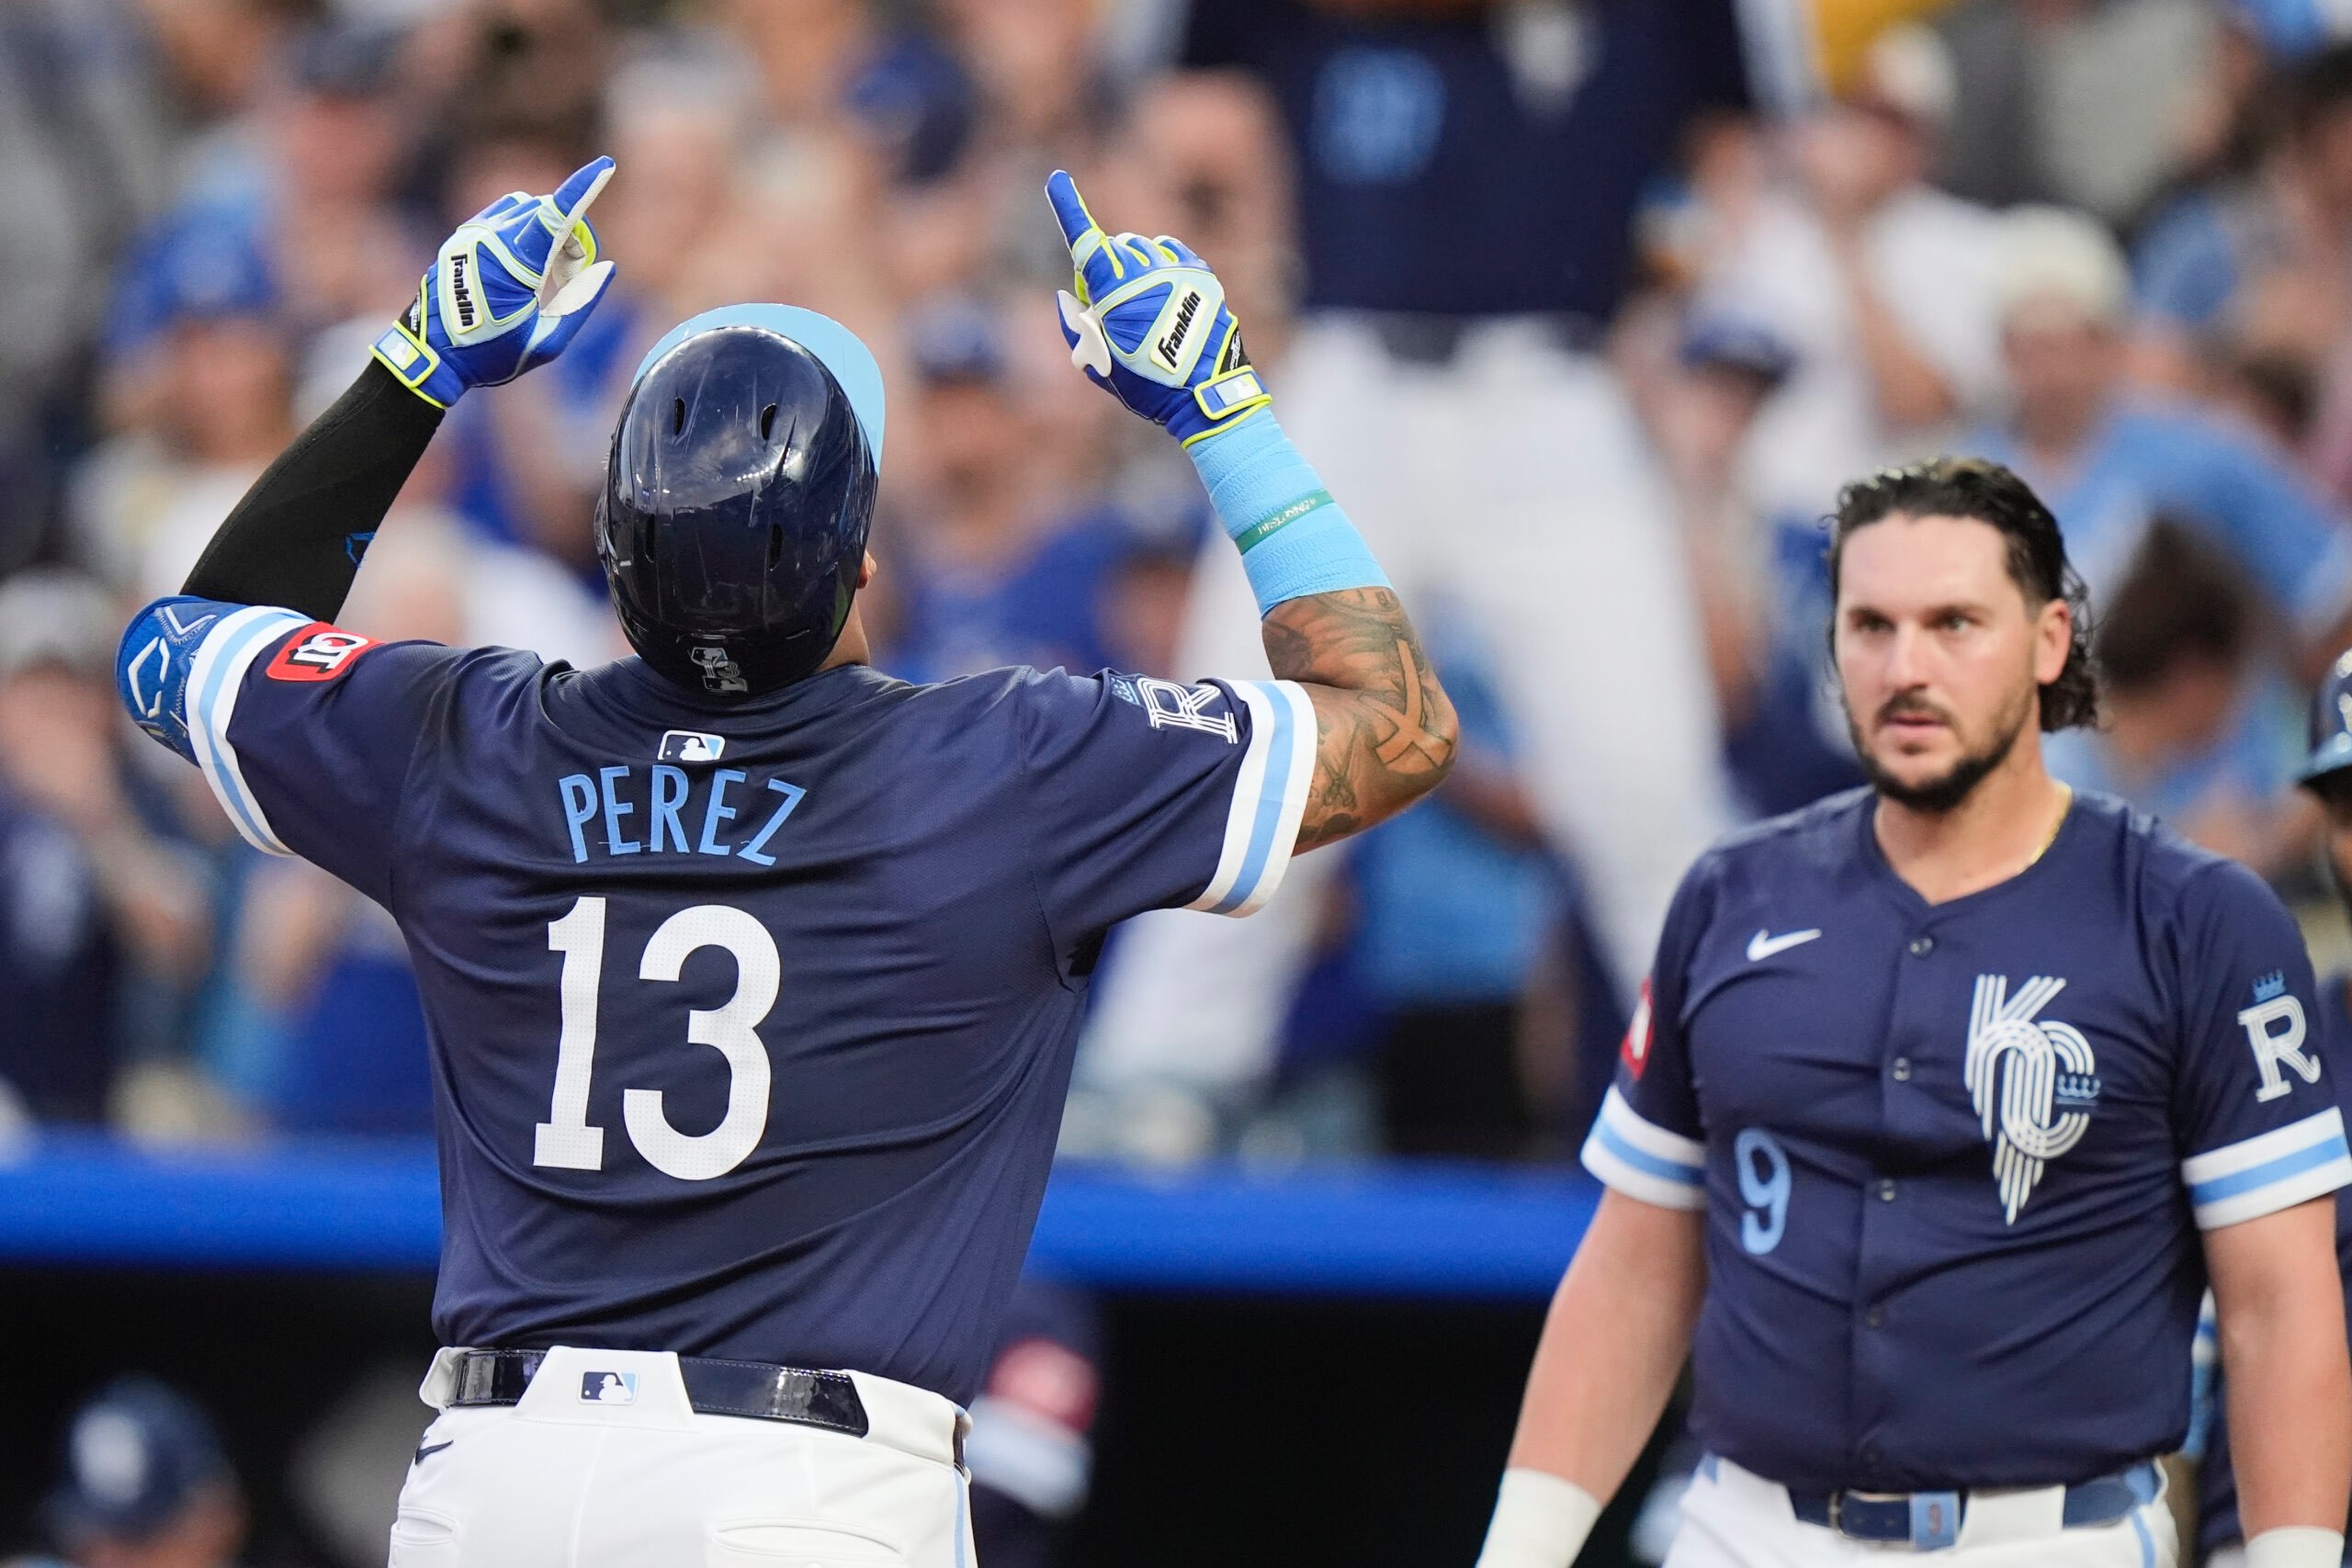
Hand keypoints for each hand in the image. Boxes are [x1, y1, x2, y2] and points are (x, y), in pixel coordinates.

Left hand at [372, 156, 618, 407]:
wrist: (430, 358)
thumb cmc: (489, 355)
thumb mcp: (546, 343)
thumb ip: (580, 303)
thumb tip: (606, 267)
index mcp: (513, 264)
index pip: (555, 213)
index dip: (583, 187)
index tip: (605, 165)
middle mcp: (488, 239)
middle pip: (545, 212)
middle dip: (569, 235)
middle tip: (571, 277)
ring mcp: (469, 236)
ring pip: (524, 210)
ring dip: (546, 232)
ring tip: (545, 276)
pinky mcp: (459, 239)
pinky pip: (502, 216)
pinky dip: (523, 232)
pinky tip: (522, 267)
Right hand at [1044, 169, 1270, 445]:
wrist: (1206, 396)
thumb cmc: (1148, 386)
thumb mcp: (1099, 365)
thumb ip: (1076, 327)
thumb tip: (1069, 296)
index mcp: (1117, 291)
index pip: (1085, 241)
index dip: (1068, 208)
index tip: (1058, 180)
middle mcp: (1148, 271)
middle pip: (1116, 248)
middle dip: (1107, 268)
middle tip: (1109, 307)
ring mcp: (1178, 270)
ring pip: (1145, 248)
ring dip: (1136, 266)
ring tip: (1143, 304)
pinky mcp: (1202, 275)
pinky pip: (1172, 252)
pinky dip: (1162, 263)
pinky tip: (1164, 287)